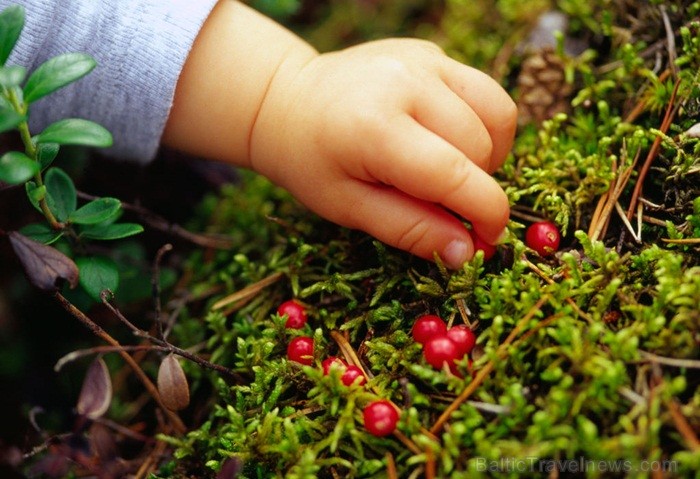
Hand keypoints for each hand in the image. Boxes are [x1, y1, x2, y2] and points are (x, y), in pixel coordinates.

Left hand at [250, 39, 515, 267]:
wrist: (287, 103)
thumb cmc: (311, 162)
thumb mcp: (349, 208)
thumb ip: (410, 229)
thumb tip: (467, 252)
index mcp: (376, 128)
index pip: (454, 174)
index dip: (485, 212)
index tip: (488, 238)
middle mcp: (405, 82)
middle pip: (480, 146)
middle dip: (476, 187)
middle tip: (444, 204)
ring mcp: (422, 60)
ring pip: (496, 114)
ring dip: (487, 154)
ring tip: (451, 171)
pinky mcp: (431, 53)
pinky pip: (484, 92)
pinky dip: (481, 125)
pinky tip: (447, 140)